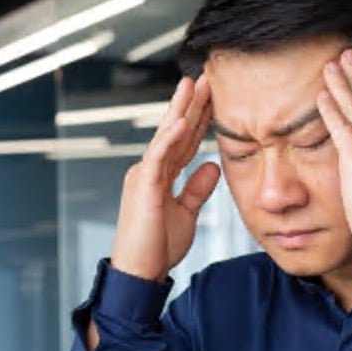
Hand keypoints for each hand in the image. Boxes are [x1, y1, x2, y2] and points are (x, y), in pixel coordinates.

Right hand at [110, 75, 219, 281]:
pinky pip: (158, 158)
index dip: (198, 119)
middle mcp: (148, 170)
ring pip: (165, 137)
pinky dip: (169, 138)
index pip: (183, 142)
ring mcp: (144, 176)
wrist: (139, 273)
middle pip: (174, 132)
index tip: (212, 97)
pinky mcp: (143, 187)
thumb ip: (197, 189)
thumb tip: (212, 166)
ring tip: (192, 85)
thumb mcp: (186, 214)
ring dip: (180, 110)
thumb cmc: (157, 248)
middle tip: (204, 77)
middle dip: (190, 104)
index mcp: (158, 176)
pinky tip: (181, 120)